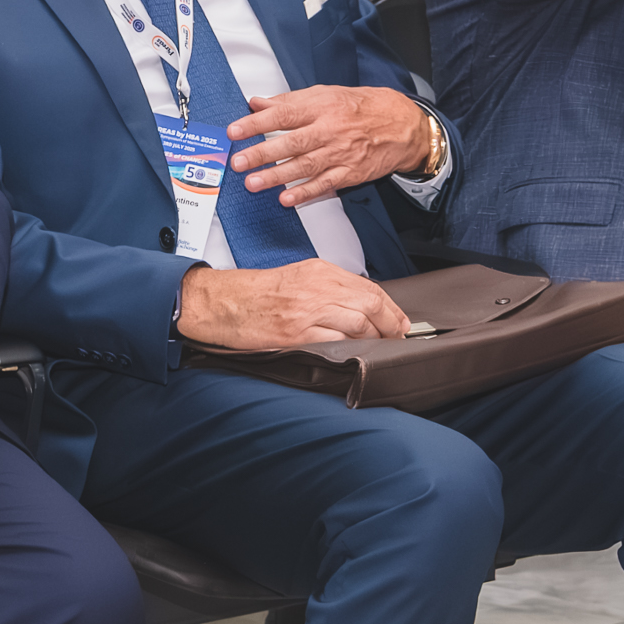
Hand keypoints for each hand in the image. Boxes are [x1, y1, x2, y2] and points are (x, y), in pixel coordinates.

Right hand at [178, 259, 409, 348]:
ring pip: (358, 323)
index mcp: (318, 271)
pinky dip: (352, 348)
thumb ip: (327, 287)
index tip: (399, 320)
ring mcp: (307, 312)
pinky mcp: (296, 334)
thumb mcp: (297, 277)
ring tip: (380, 347)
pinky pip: (335, 342)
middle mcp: (316, 287)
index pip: (368, 287)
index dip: (391, 307)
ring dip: (375, 338)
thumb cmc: (255, 292)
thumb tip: (358, 306)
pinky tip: (358, 353)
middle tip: (398, 336)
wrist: (223, 302)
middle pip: (369, 304)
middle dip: (391, 324)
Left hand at [227, 85, 434, 206]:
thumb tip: (257, 103)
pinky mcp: (350, 173)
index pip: (284, 114)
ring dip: (277, 176)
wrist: (403, 125)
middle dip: (262, 154)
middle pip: (291, 143)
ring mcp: (341, 154)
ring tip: (254, 183)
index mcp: (322, 107)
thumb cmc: (362, 107)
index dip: (257, 123)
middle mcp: (330, 130)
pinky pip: (325, 185)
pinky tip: (287, 199)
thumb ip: (290, 101)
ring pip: (305, 167)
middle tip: (239, 162)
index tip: (236, 130)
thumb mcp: (326, 94)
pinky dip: (305, 194)